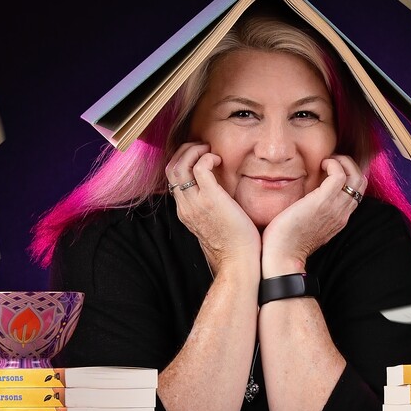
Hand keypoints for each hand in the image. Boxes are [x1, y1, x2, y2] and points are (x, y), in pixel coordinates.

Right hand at [166, 142, 260, 272]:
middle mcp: (185, 206)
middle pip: (171, 168)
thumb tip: (221, 195)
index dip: (182, 161)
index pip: (172, 179)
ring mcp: (195, 203)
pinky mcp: (210, 199)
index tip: (199, 156)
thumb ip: (212, 209)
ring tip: (209, 150)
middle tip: (203, 147)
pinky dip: (207, 157)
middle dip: (184, 151)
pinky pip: (200, 167)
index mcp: (185, 212)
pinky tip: (219, 160)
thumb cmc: (235, 245)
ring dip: (193, 151)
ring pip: (179, 165)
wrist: (239, 262)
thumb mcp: (216, 225)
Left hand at [261, 154, 366, 273]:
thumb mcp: (307, 225)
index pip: (356, 191)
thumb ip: (314, 212)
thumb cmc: (287, 241)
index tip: (330, 169)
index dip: (348, 174)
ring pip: (355, 176)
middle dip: (349, 164)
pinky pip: (339, 175)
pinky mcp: (323, 201)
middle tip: (330, 162)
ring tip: (326, 162)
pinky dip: (333, 164)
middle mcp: (342, 213)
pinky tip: (320, 165)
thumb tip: (305, 199)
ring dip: (342, 162)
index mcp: (340, 218)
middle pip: (361, 181)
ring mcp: (335, 207)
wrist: (283, 256)